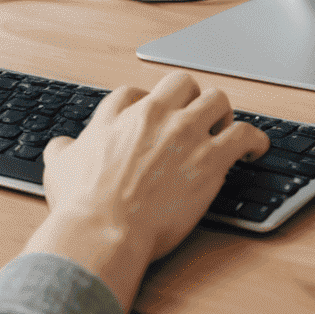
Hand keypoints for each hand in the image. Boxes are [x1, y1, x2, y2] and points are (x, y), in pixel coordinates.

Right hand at [25, 71, 269, 312]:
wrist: (104, 230)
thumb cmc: (82, 205)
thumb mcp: (59, 169)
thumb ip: (62, 151)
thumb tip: (61, 148)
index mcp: (120, 114)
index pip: (137, 92)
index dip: (147, 102)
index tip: (153, 116)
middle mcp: (155, 114)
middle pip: (182, 83)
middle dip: (189, 97)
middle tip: (193, 117)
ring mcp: (185, 133)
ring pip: (217, 99)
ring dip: (222, 113)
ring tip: (224, 129)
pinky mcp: (211, 158)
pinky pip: (244, 134)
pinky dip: (254, 139)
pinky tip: (256, 148)